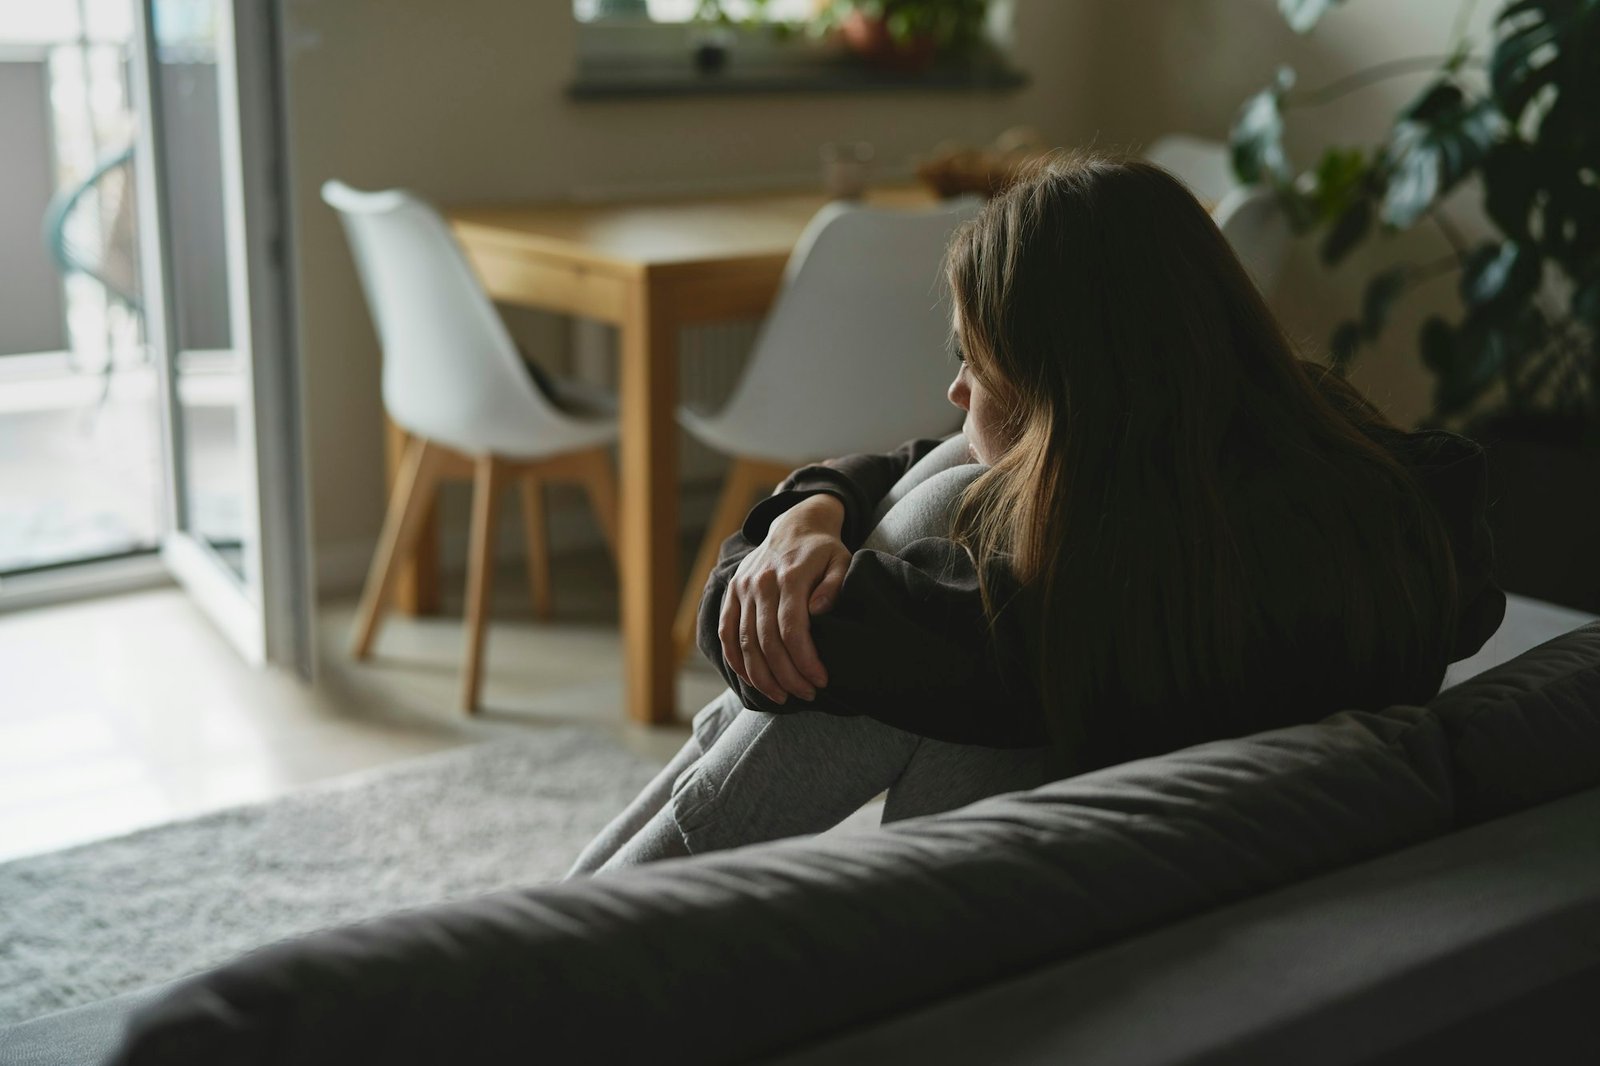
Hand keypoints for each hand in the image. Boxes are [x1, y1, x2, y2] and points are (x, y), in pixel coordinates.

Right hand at [719, 494, 850, 703]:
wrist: (794, 525)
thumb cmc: (823, 551)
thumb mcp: (841, 561)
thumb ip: (834, 586)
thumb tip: (819, 612)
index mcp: (789, 576)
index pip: (792, 629)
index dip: (805, 661)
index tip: (820, 681)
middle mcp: (760, 583)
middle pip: (767, 642)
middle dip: (786, 676)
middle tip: (806, 695)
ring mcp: (742, 588)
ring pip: (744, 642)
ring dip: (761, 676)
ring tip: (781, 696)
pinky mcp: (731, 593)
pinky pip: (726, 633)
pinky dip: (736, 660)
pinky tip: (751, 680)